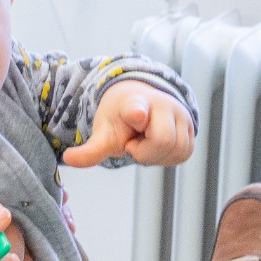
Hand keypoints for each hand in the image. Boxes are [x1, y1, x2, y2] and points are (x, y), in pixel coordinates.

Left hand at [62, 82, 194, 167]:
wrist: (140, 101)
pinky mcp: (192, 127)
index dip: (137, 112)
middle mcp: (162, 103)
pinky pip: (184, 153)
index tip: (136, 114)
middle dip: (145, 152)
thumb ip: (90, 150)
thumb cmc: (120, 118)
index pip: (138, 108)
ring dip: (158, 156)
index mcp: (134, 103)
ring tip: (146, 143)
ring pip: (177, 150)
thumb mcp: (103, 133)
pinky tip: (157, 146)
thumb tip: (67, 159)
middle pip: (163, 141)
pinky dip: (169, 157)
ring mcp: (181, 113)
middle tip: (134, 143)